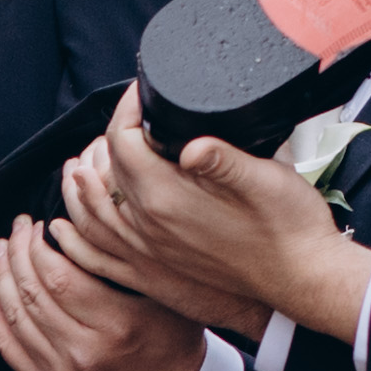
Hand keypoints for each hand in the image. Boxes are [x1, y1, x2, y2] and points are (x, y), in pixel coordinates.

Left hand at [0, 197, 210, 370]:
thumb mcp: (160, 291)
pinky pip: (8, 347)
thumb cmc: (167, 330)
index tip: (39, 226)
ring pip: (16, 317)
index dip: (39, 247)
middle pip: (33, 294)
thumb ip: (120, 261)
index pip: (59, 279)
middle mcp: (84, 353)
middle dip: (18, 253)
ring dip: (1, 277)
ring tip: (1, 248)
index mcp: (115, 325)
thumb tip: (72, 222)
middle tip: (17, 228)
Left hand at [52, 100, 370, 345]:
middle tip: (124, 115)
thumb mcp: (264, 179)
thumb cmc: (291, 228)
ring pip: (91, 212)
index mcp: (167, 199)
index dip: (127, 108)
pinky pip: (98, 253)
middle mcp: (148, 227)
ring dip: (81, 183)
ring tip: (82, 160)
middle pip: (105, 172)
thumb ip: (223, 158)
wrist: (304, 281)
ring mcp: (148, 250)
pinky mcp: (156, 269)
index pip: (122, 142)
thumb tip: (192, 142)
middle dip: (108, 138)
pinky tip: (66, 226)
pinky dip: (76, 235)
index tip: (143, 89)